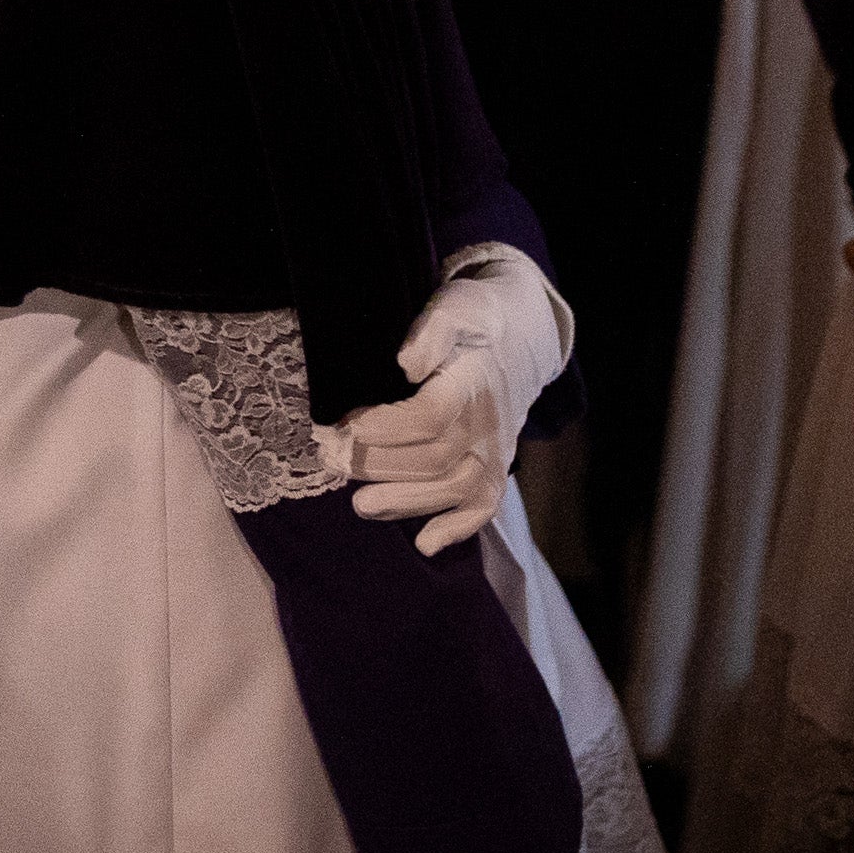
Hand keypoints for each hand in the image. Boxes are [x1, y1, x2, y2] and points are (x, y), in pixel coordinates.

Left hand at [340, 251, 568, 556]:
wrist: (521, 336)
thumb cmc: (474, 319)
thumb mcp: (454, 308)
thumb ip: (432, 332)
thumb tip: (406, 362)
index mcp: (474, 382)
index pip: (429, 416)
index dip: (383, 427)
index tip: (343, 425)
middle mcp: (488, 423)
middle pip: (433, 458)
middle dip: (378, 466)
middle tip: (332, 462)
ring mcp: (495, 451)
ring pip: (454, 488)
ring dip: (405, 502)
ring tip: (359, 506)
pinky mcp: (496, 469)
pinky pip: (483, 508)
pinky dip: (456, 529)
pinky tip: (423, 545)